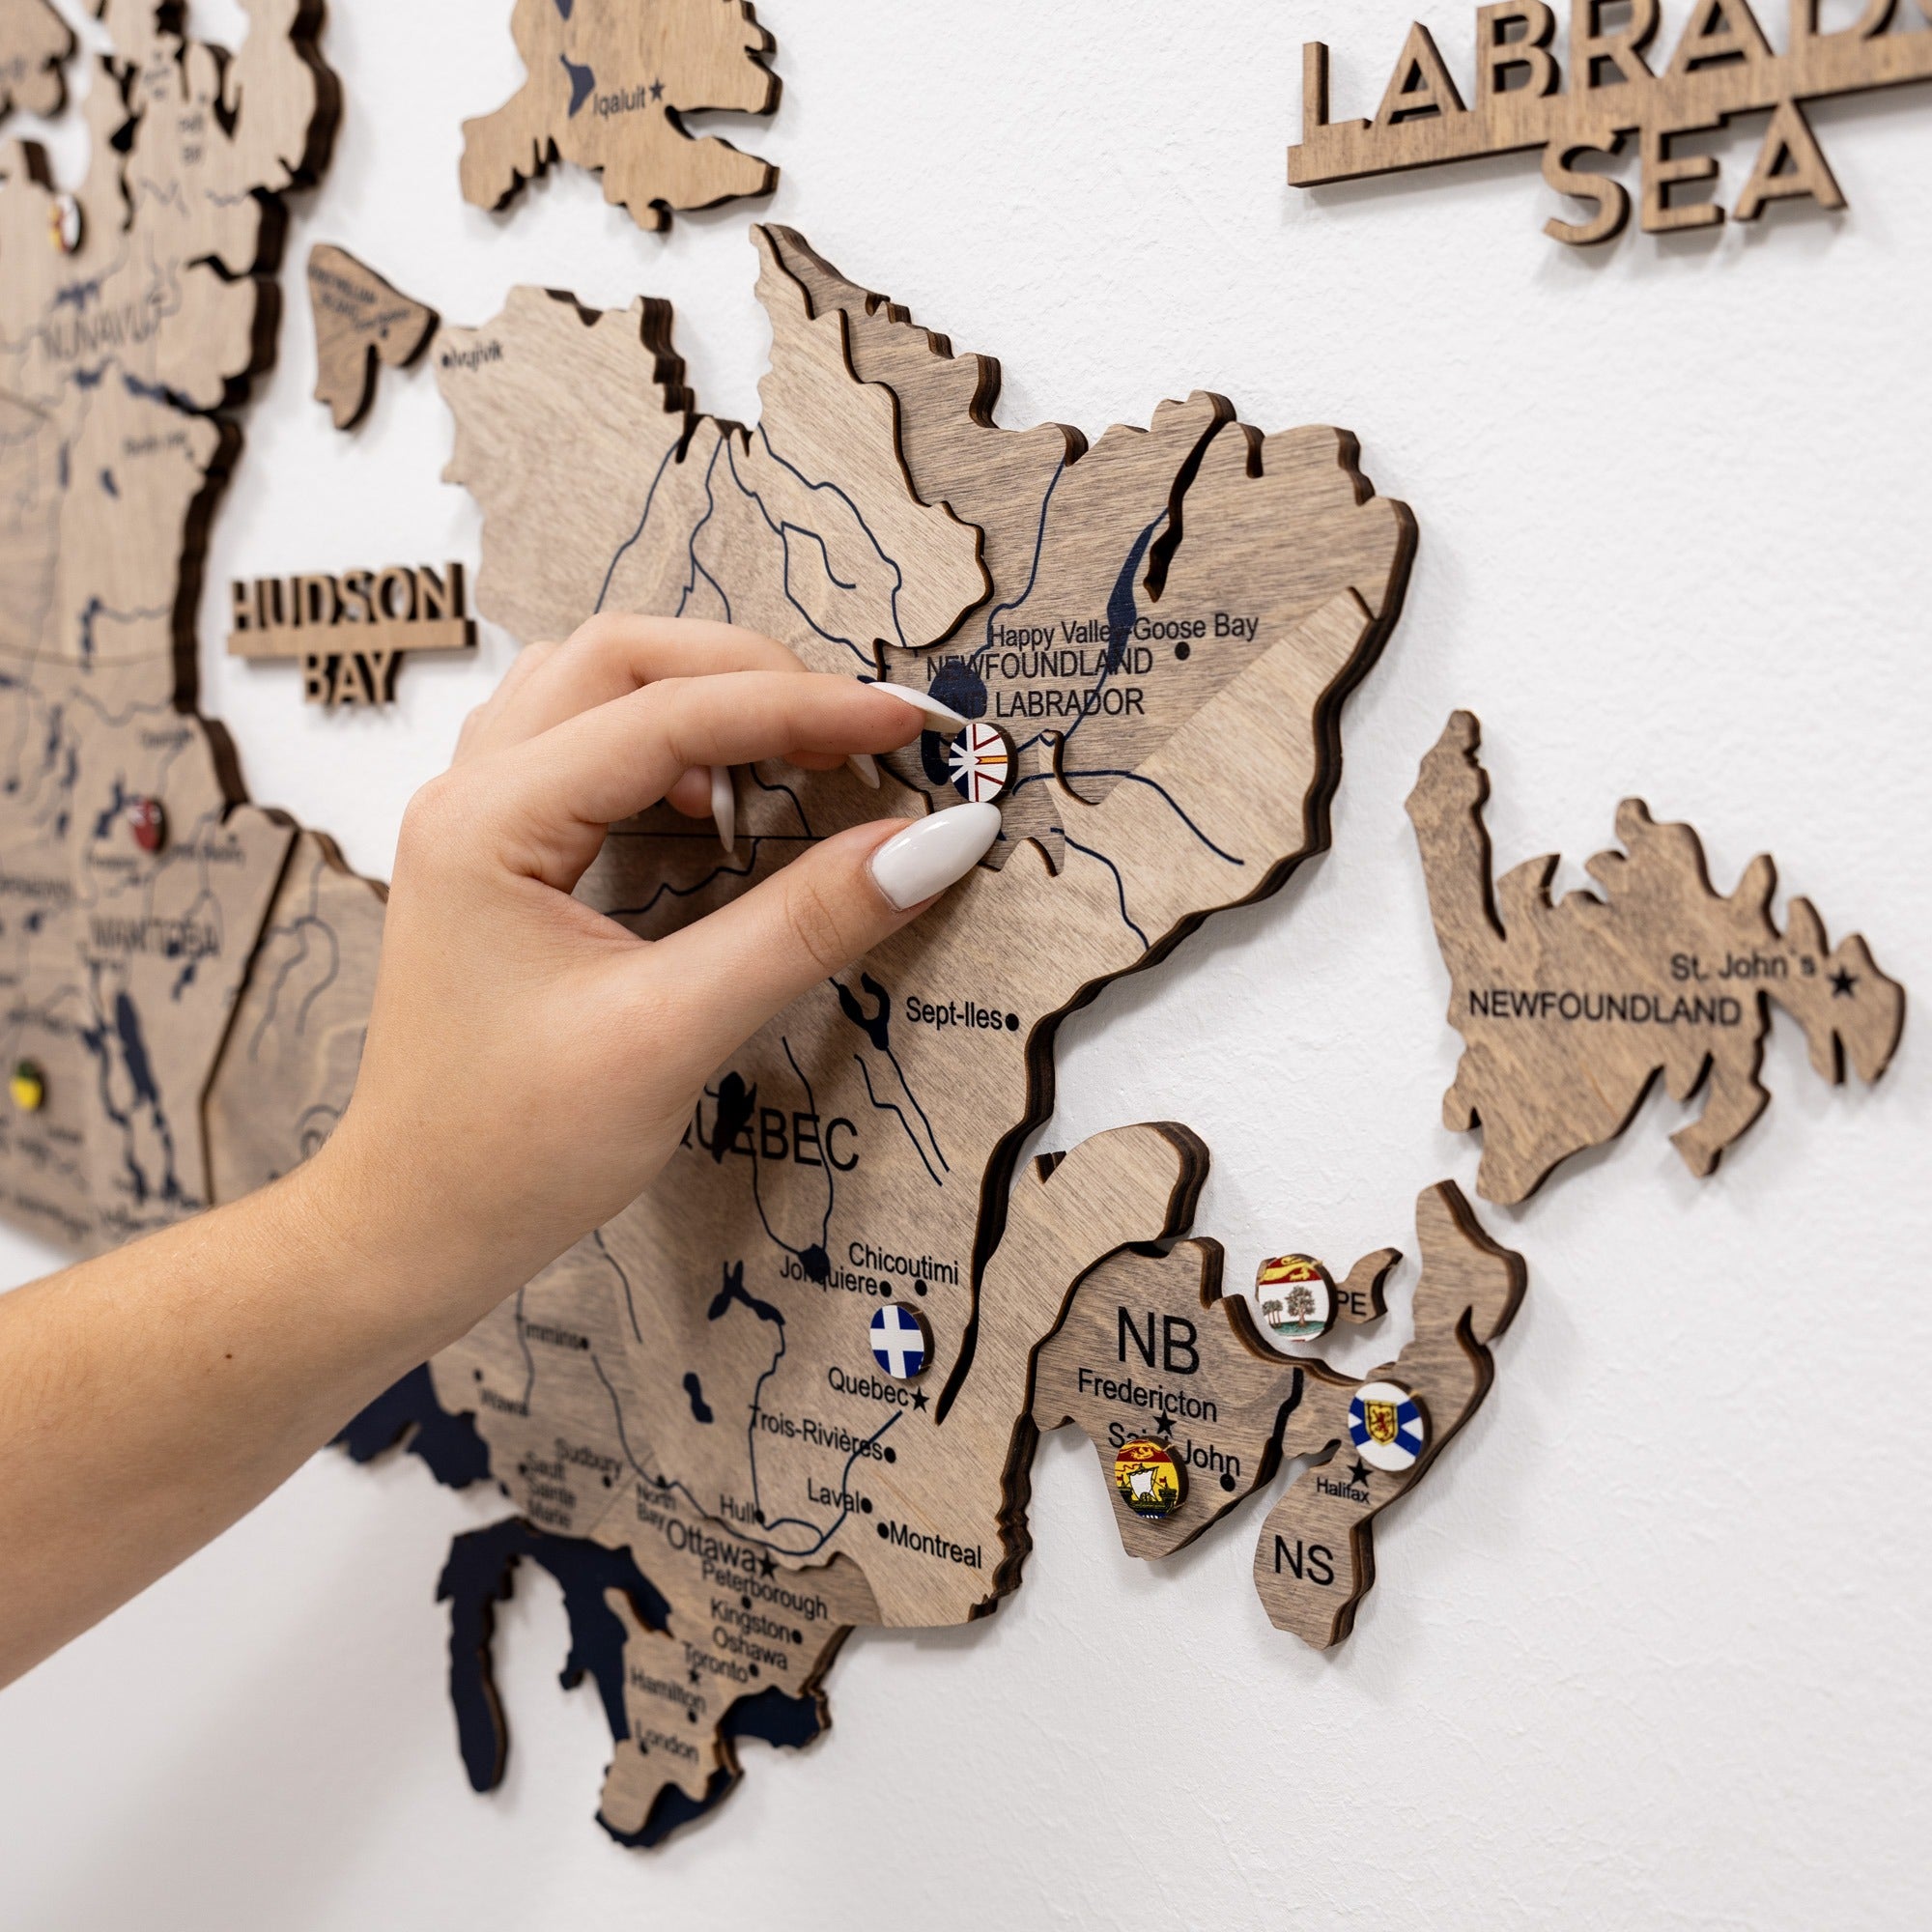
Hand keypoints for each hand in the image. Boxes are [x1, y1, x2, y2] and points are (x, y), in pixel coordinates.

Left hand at [313, 614, 995, 1345]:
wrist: (413, 1227)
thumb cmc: (514, 1151)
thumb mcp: (673, 1036)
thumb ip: (802, 928)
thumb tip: (927, 842)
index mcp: (490, 820)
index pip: (668, 713)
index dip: (801, 707)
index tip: (906, 724)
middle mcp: (471, 794)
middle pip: (621, 657)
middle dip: (749, 675)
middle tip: (854, 729)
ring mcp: (478, 819)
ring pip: (596, 687)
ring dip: (701, 697)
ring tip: (793, 753)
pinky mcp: (500, 855)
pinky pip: (586, 747)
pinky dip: (667, 746)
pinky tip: (719, 804)